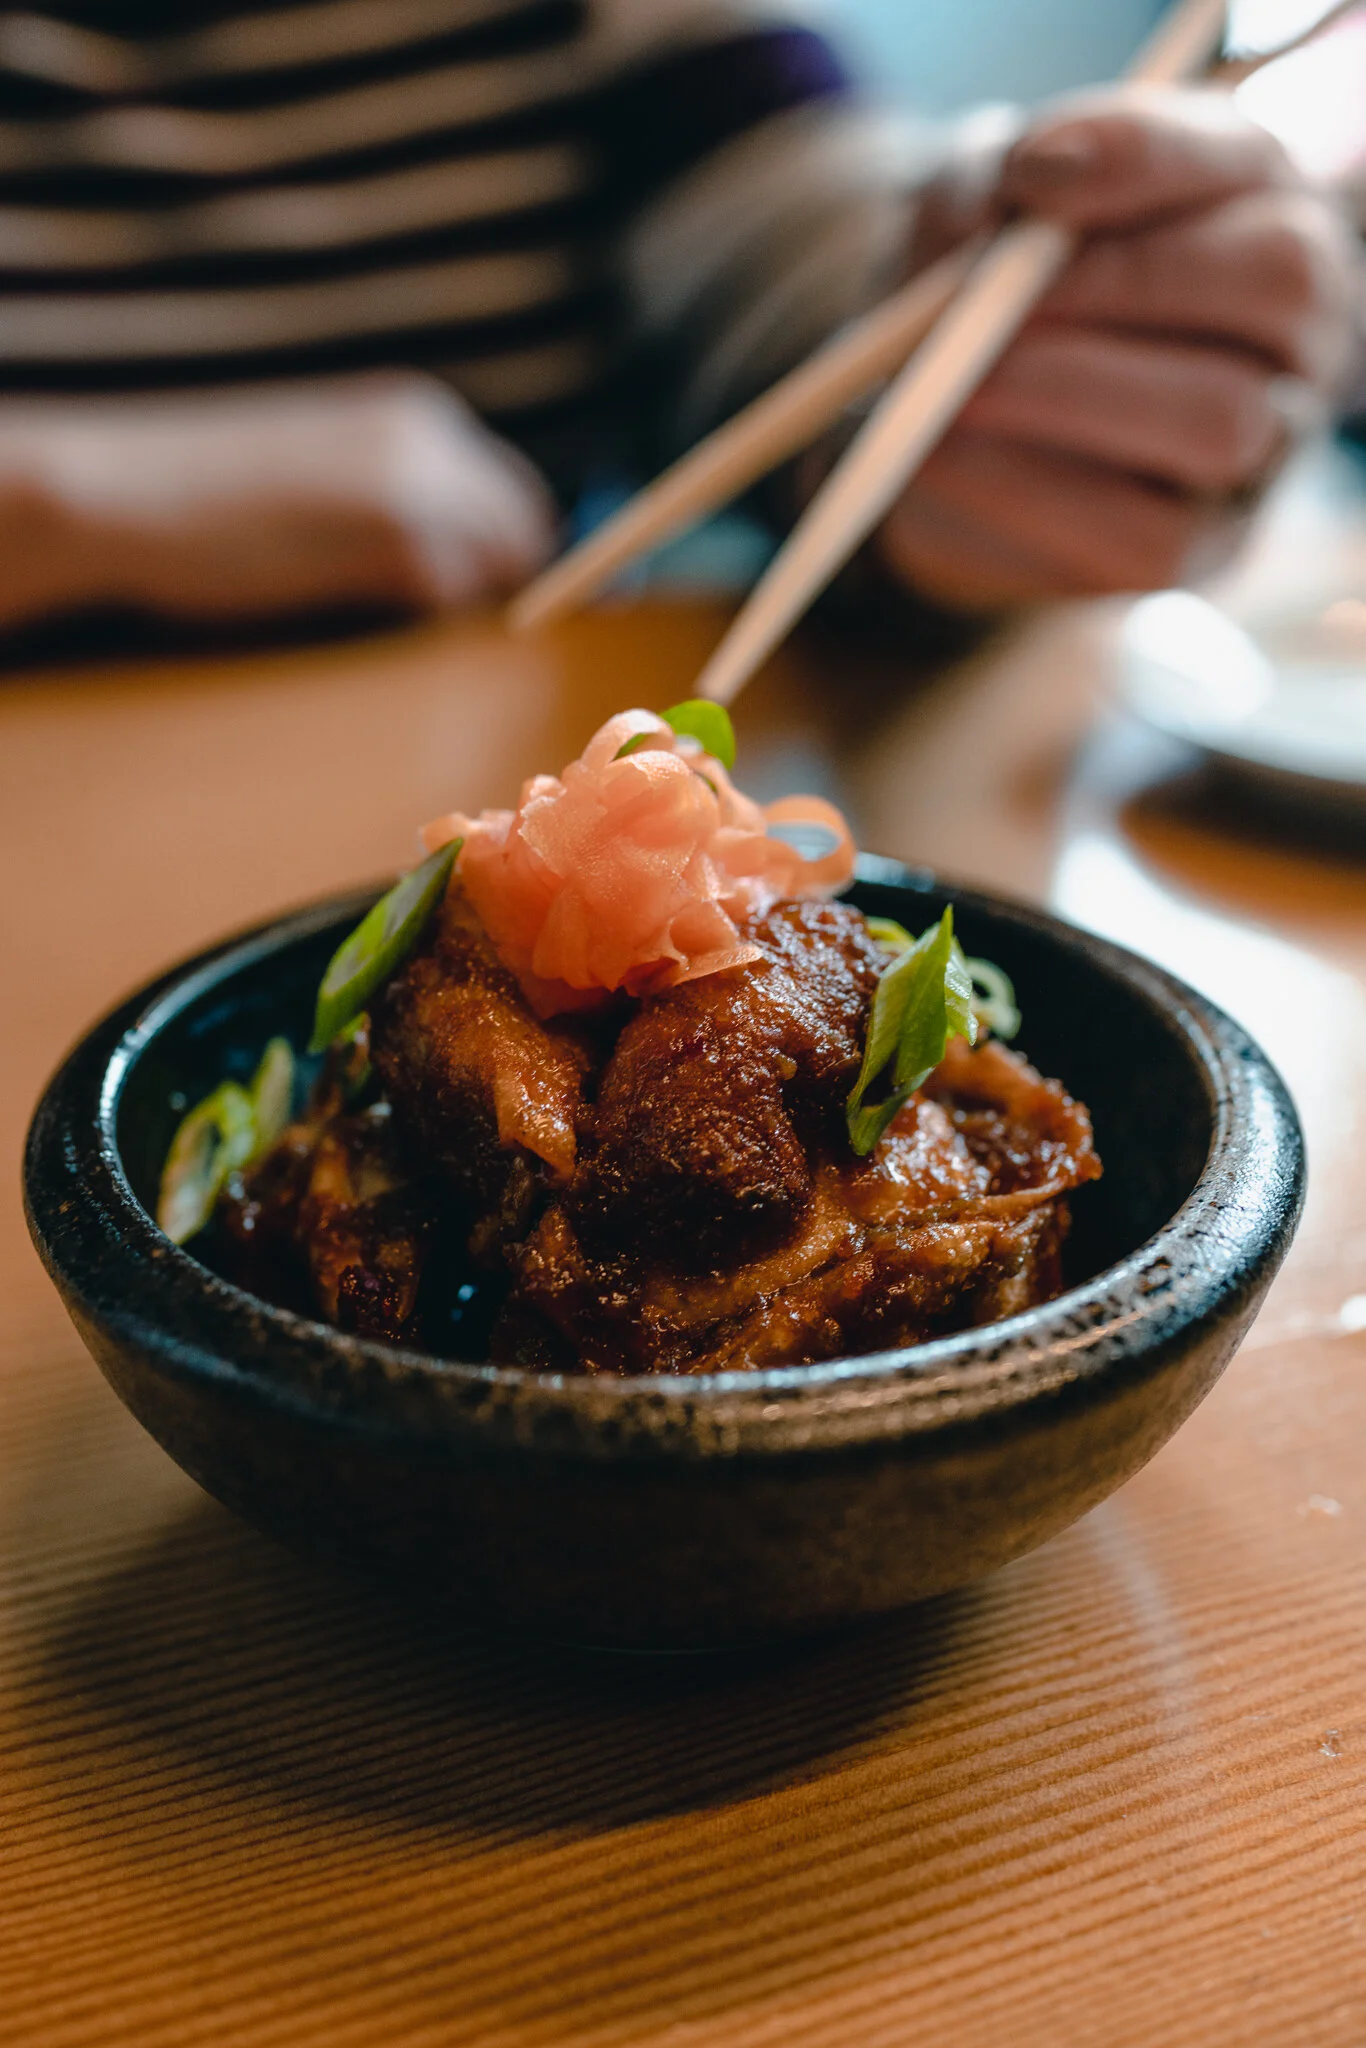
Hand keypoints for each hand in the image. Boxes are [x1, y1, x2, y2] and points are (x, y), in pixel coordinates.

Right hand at [0, 372, 555, 628]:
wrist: (133, 493)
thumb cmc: (214, 493)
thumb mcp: (328, 467)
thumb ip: (404, 493)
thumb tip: (478, 565)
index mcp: (419, 413)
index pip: (514, 496)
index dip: (498, 554)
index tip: (470, 592)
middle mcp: (436, 440)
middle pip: (521, 538)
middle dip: (489, 583)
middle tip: (412, 608)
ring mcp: (423, 488)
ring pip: (484, 575)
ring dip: (437, 603)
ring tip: (347, 589)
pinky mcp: (399, 542)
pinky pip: (442, 604)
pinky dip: (402, 617)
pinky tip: (333, 595)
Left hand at [878, 89, 1363, 610]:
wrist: (942, 432)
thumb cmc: (982, 294)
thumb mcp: (970, 214)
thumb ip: (989, 188)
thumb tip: (1020, 196)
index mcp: (1251, 195)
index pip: (1239, 156)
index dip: (1137, 158)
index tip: (1026, 175)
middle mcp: (1294, 318)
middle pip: (1277, 281)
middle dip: (1120, 283)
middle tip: (986, 305)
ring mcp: (1268, 439)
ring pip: (1221, 418)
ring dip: (1072, 396)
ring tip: (955, 390)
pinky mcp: (1203, 546)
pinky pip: (1146, 534)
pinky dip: (1030, 493)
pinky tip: (946, 461)